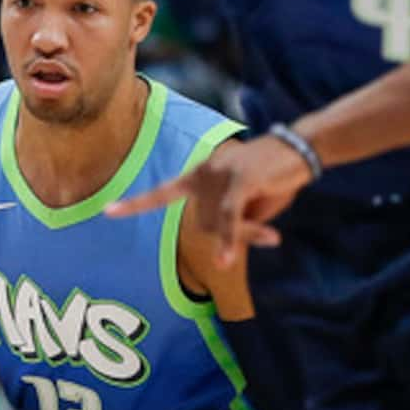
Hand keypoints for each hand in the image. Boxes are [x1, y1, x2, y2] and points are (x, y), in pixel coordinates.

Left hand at [106, 133, 309, 266]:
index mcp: (199, 176)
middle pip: (205, 222)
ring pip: (219, 222)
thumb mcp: (247, 203)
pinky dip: (230, 239)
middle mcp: (204, 172)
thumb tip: (226, 239)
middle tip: (265, 233)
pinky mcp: (241, 179)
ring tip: (250, 248)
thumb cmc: (272, 177)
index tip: (108, 212)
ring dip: (240, 237)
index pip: (161, 192)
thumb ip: (231, 220)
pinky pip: (230, 217)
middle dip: (232, 236)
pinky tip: (226, 261)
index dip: (135, 204)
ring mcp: (221, 173)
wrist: (301, 149)